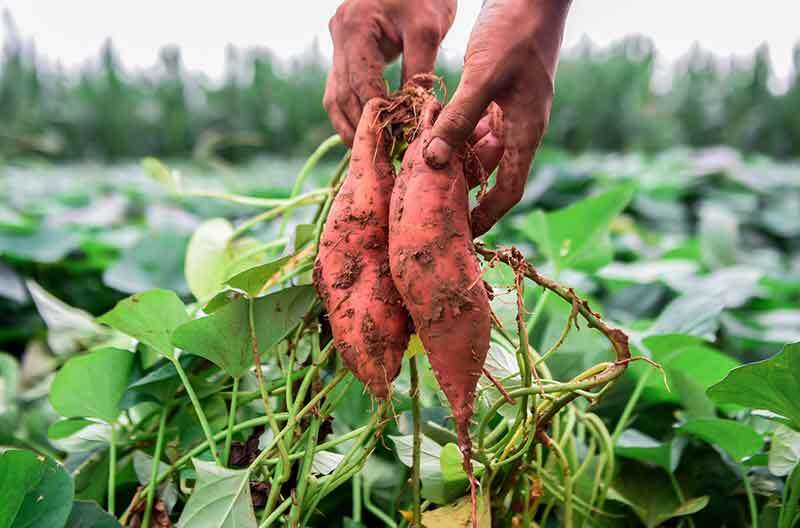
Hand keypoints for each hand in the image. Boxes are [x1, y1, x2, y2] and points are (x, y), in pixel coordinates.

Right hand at [325, 0, 455, 145]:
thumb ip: (418, 71)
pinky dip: (352, 112)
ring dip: (351, 126)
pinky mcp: (345, 50)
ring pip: (335, 97)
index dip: (379, 115)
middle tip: (385, 154)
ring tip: (372, 152)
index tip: (398, 139)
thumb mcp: (428, 29)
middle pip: (343, 96)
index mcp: (354, 28)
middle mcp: (338, 36)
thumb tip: (413, 115)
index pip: (362, 85)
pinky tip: (367, 132)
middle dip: (363, 127)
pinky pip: (341, 89)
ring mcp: (338, 43)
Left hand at [423, 0, 571, 235]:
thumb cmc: (515, 32)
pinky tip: (428, 132)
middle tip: (427, 204)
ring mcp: (508, 112)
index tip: (461, 233)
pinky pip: (473, 125)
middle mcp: (519, 128)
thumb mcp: (483, 76)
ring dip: (453, 159)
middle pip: (490, 174)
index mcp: (526, 132)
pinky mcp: (497, 95)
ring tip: (419, 172)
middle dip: (462, 190)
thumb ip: (458, 118)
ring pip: (477, 149)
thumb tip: (432, 161)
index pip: (508, 190)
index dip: (486, 215)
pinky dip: (453, 132)